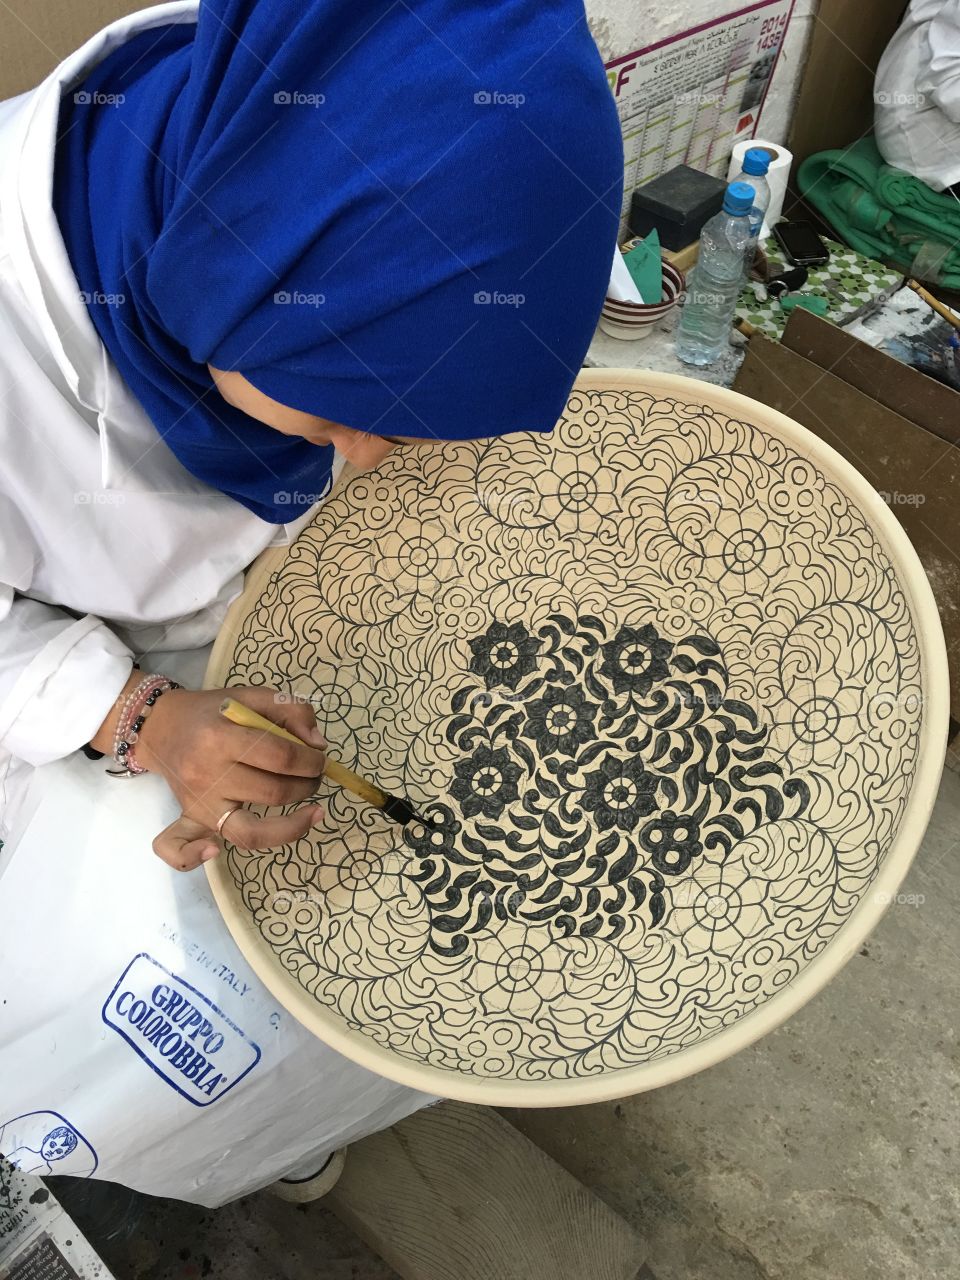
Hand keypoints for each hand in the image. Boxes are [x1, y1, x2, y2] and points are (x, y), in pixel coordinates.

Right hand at [131, 687, 326, 870]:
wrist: (161, 726)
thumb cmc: (213, 712)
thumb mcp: (251, 696)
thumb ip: (291, 709)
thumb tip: (318, 744)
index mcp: (222, 737)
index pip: (280, 757)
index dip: (311, 761)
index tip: (320, 758)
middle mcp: (208, 773)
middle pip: (272, 793)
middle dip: (307, 786)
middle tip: (314, 776)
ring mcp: (199, 801)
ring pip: (250, 831)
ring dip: (291, 825)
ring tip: (312, 810)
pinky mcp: (192, 817)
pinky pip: (181, 847)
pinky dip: (192, 857)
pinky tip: (214, 852)